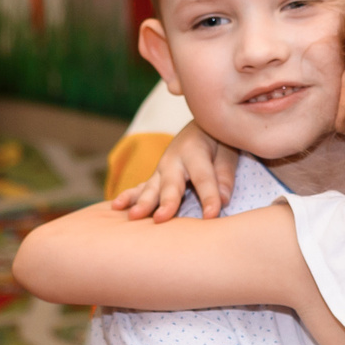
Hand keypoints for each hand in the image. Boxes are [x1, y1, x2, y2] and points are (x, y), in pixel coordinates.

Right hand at [111, 122, 238, 222]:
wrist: (200, 126)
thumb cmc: (218, 141)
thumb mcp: (228, 151)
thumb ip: (225, 175)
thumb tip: (223, 200)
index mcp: (194, 150)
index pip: (203, 178)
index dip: (209, 197)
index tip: (212, 215)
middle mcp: (173, 160)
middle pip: (171, 184)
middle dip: (166, 202)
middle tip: (161, 219)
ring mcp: (160, 169)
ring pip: (151, 188)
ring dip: (142, 203)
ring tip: (133, 216)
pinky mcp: (155, 178)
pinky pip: (140, 188)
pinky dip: (128, 198)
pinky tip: (116, 207)